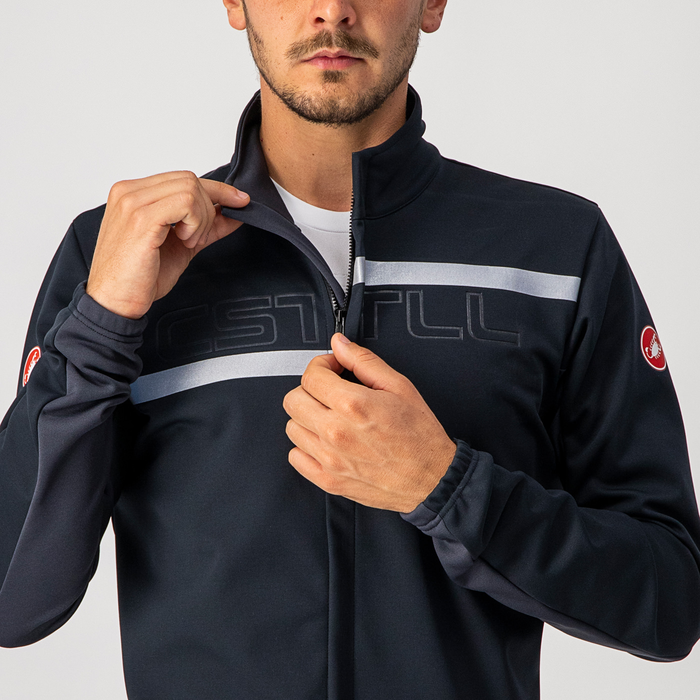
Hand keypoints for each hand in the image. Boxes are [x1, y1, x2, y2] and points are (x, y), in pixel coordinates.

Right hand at [86, 171, 248, 318]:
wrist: (116, 303)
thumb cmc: (141, 278)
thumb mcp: (183, 245)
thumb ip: (205, 226)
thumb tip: (233, 214)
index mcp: (133, 194)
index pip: (183, 178)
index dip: (217, 189)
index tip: (240, 201)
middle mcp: (129, 192)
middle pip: (190, 180)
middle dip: (208, 210)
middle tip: (198, 239)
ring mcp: (132, 202)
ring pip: (190, 189)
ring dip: (201, 219)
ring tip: (188, 242)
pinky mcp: (141, 218)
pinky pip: (185, 203)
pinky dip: (195, 224)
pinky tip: (184, 241)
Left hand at [282, 334, 456, 512]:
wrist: (432, 479)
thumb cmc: (420, 435)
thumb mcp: (399, 386)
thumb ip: (364, 361)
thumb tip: (340, 344)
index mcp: (352, 405)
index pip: (311, 376)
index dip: (322, 365)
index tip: (334, 368)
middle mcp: (335, 432)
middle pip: (293, 400)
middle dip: (310, 389)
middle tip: (330, 390)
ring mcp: (329, 459)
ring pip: (292, 427)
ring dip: (307, 417)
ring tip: (330, 416)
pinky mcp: (328, 480)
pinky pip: (295, 457)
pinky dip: (305, 446)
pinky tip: (325, 440)